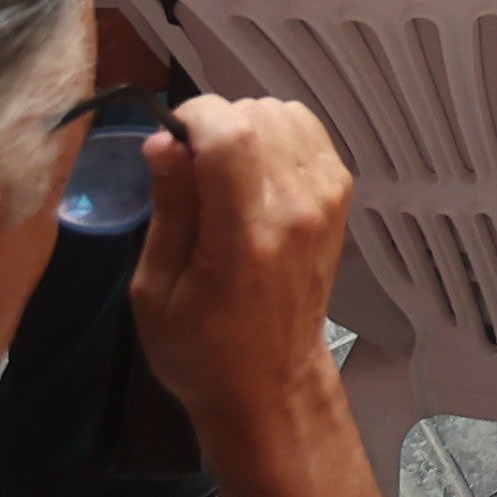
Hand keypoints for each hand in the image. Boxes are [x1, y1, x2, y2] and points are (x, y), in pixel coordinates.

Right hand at [126, 92, 361, 443]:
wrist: (270, 383)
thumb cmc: (200, 348)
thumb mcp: (155, 290)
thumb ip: (168, 207)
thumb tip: (163, 139)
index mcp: (246, 235)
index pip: (230, 131)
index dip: (191, 119)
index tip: (167, 145)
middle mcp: (298, 207)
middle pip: (257, 114)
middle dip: (213, 126)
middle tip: (190, 172)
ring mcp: (327, 198)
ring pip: (284, 113)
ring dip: (246, 128)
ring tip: (221, 175)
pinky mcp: (340, 196)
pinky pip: (307, 131)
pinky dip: (276, 137)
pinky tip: (253, 176)